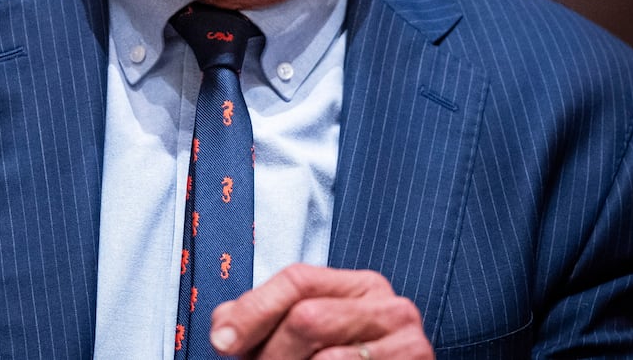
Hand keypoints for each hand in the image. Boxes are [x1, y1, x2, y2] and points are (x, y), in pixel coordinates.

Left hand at [207, 263, 431, 358]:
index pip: (297, 280)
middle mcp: (389, 305)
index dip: (253, 310)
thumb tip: (224, 326)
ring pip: (325, 357)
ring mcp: (408, 339)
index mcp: (360, 287)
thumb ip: (266, 323)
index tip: (223, 342)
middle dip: (272, 355)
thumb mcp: (305, 343)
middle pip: (306, 317)